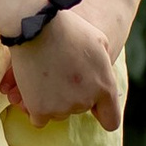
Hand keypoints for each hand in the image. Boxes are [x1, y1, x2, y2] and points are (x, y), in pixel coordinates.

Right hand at [6, 0, 122, 128]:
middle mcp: (85, 102)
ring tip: (47, 75)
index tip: (96, 109)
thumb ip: (104, 69)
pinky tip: (34, 91)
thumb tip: (101, 83)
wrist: (37, 26)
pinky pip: (39, 119)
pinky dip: (36, 108)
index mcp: (105, 87)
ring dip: (55, 101)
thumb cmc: (69, 29)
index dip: (104, 114)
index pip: (111, 120)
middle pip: (80, 110)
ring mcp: (62, 108)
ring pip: (60, 114)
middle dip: (74, 96)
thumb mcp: (100, 43)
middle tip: (62, 72)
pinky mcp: (39, 109)